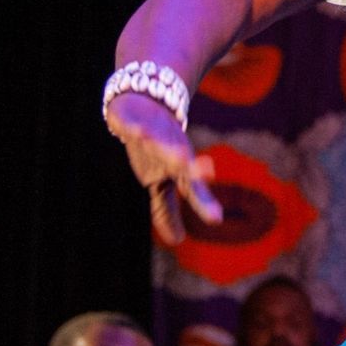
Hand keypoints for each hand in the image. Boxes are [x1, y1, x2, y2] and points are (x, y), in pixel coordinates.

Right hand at [106, 90, 220, 245]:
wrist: (143, 104)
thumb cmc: (154, 150)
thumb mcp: (160, 183)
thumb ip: (167, 211)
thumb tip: (176, 241)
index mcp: (178, 168)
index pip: (192, 189)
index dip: (203, 203)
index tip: (215, 219)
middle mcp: (169, 150)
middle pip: (180, 162)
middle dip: (190, 168)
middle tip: (202, 174)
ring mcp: (151, 133)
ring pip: (159, 141)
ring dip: (166, 147)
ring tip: (179, 155)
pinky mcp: (130, 119)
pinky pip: (130, 123)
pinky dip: (133, 127)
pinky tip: (135, 131)